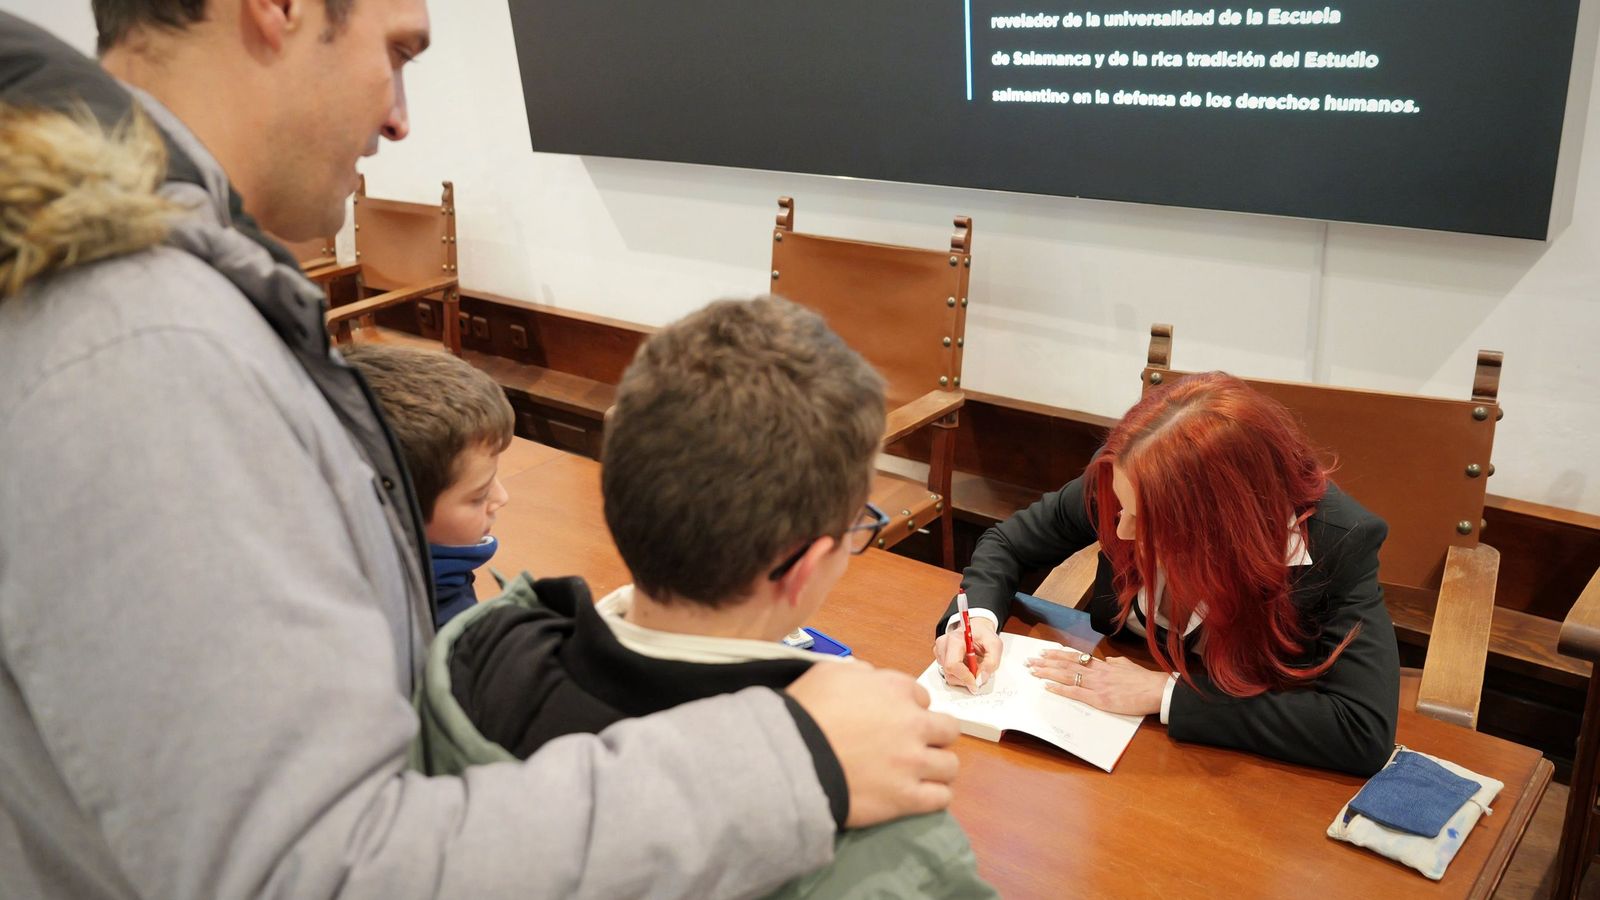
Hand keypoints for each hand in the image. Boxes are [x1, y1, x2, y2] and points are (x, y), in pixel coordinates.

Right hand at [786, 661, 961, 827]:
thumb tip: (871, 678)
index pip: (922, 698)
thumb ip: (859, 672)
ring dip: (936, 767)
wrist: (792, 758)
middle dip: (934, 736)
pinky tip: (920, 795)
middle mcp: (913, 724)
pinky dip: (934, 796)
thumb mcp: (829, 672)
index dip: (909, 709)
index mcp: (896, 689)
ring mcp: (913, 763)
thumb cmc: (806, 711)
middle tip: (913, 745)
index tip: (894, 720)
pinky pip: (941, 798)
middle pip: (948, 729)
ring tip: (918, 774)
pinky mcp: (906, 798)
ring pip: (950, 765)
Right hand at [933, 615, 1001, 690]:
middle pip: (949, 673)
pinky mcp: (939, 657)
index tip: (976, 682)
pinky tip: (966, 665)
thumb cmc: (983, 635)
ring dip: (963, 677)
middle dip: (966, 678)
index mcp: (954, 639)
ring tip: (973, 666)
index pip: (953, 665)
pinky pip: (948, 674)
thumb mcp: (995, 644)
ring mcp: (939, 651)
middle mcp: (943, 645)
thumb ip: (992, 661)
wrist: (975, 629)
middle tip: (978, 672)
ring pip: (949, 676)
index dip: (965, 677)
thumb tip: (982, 677)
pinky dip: (959, 675)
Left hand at [1026, 651, 1168, 716]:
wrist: (1156, 690)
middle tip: (1030, 661)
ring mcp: (1096, 685)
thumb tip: (1107, 661)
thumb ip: (1114, 663)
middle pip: (1065, 665)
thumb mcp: (1127, 665)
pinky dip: (1059, 689)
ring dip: (1047, 673)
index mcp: (1102, 665)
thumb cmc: (1144, 680)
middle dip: (1046, 663)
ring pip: (1066, 676)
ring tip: (1033, 671)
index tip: (1044, 652)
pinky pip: (1075, 692)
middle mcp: (1096, 672)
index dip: (1057, 654)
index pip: (1075, 657)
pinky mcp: (1099, 699)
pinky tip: (1047, 686)